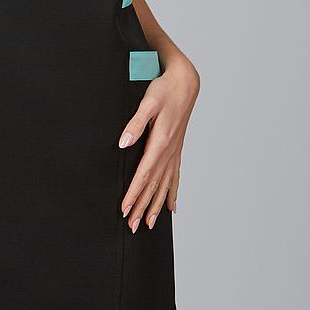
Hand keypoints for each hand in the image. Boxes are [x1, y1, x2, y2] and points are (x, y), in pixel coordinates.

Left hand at [118, 53, 199, 231]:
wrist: (185, 82)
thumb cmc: (165, 90)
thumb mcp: (148, 102)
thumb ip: (135, 123)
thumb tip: (123, 143)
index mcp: (160, 142)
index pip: (144, 174)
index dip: (134, 194)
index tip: (125, 210)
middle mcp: (169, 152)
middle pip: (154, 185)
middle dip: (142, 207)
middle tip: (132, 227)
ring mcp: (174, 152)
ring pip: (165, 185)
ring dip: (156, 206)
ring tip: (148, 224)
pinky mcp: (176, 149)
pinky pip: (175, 178)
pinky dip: (172, 194)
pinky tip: (172, 208)